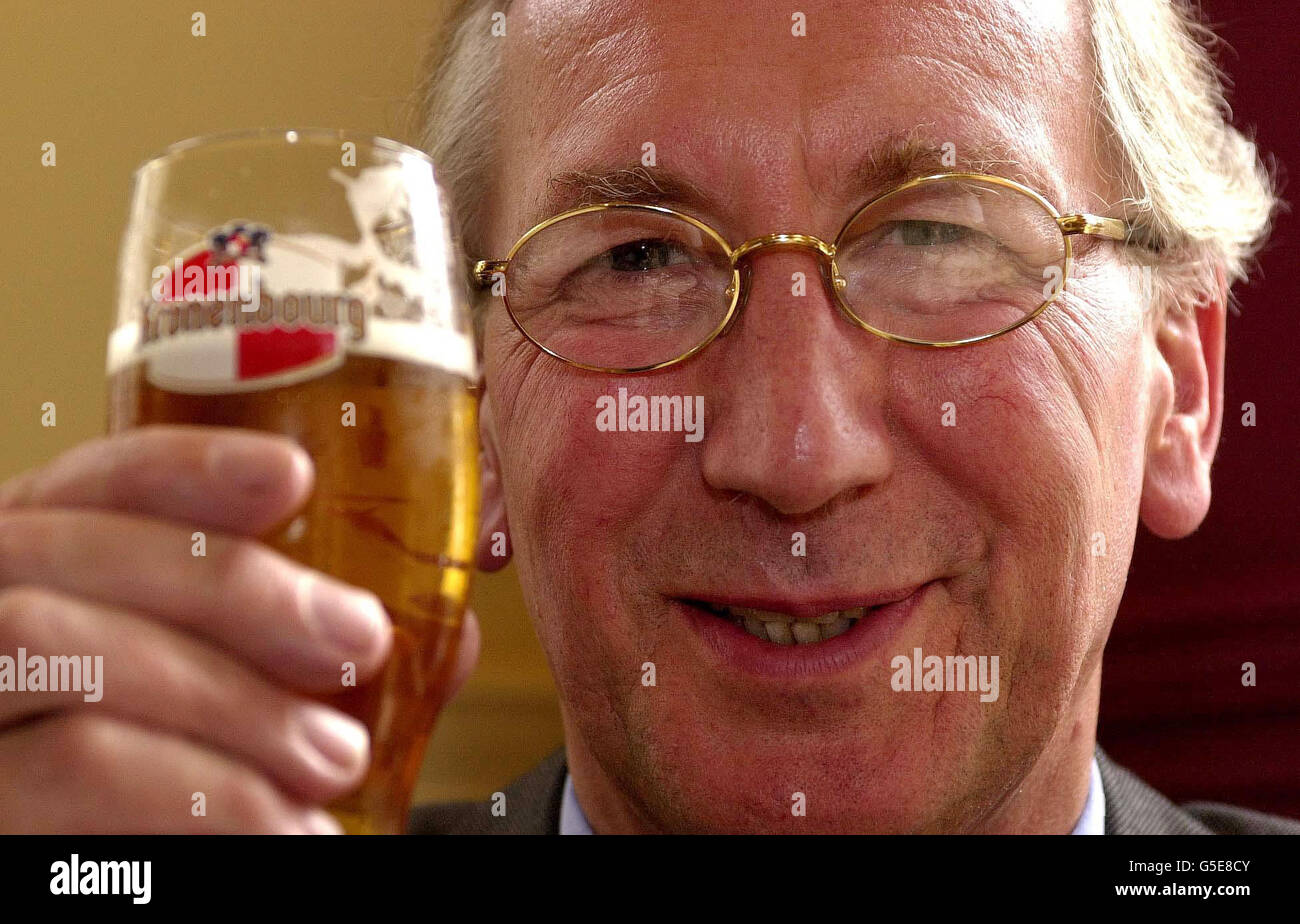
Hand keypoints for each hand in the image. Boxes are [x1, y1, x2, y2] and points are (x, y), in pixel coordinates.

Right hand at [0, 425, 478, 832]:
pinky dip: (194, 795)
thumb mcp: (241, 701)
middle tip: (359, 639)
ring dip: (226, 699)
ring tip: (335, 760)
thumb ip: (314, 662)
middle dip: (233, 586)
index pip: (88, 484)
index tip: (293, 473)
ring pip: (55, 647)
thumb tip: (444, 643)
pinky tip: (283, 828)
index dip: (187, 465)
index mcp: (40, 580)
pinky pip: (60, 772)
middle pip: (70, 554)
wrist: (111, 874)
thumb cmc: (175, 786)